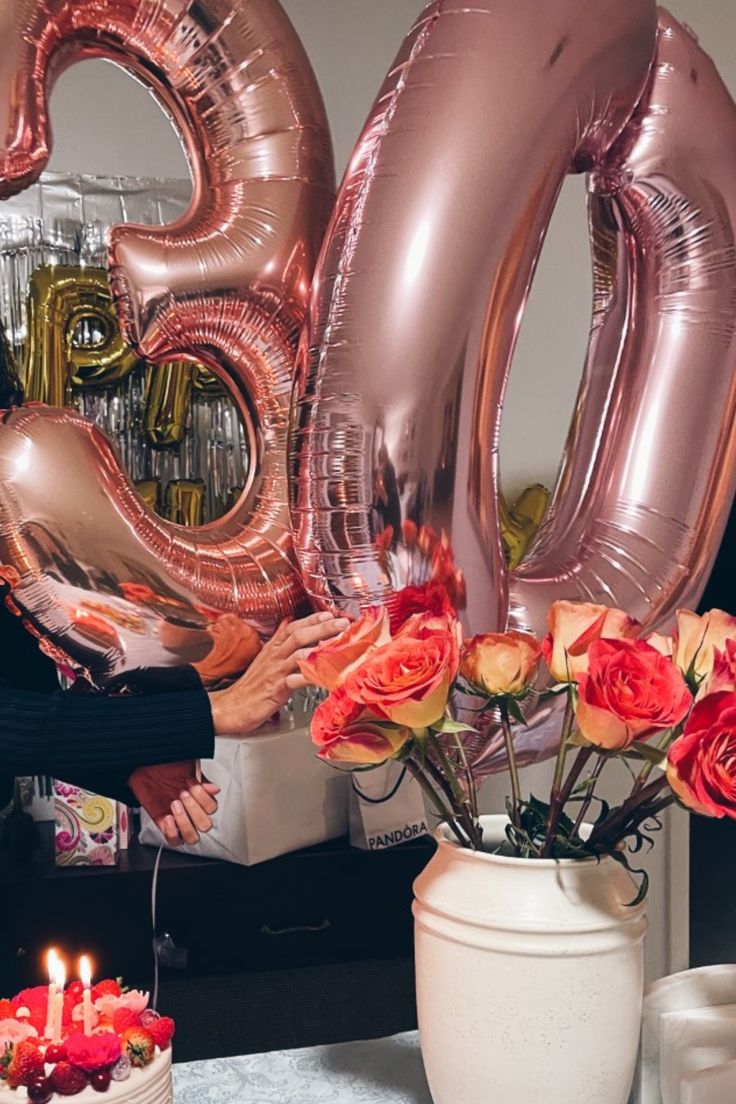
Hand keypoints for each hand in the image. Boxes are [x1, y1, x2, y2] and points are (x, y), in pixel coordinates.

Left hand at [128, 761, 219, 846]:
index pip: (212, 808)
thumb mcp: (186, 768)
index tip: (191, 784)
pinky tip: (167, 818)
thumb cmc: (165, 766)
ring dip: (184, 823)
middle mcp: (191, 811)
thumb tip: (215, 789)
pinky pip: (174, 840)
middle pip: (205, 825)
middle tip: (181, 795)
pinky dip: (172, 832)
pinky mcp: (165, 826)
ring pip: (192, 838)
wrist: (144, 768)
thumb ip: (202, 781)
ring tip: (174, 806)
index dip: (202, 798)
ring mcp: (179, 820)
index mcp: (200, 797)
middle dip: (193, 810)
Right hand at [208, 610, 349, 736]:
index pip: (293, 627)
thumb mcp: (265, 658)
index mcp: (273, 648)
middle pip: (299, 635)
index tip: (330, 612)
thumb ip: (279, 639)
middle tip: (342, 622)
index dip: (312, 619)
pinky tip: (323, 675)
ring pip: (299, 653)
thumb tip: (288, 621)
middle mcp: (275, 656)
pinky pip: (295, 680)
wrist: (231, 707)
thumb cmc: (250, 685)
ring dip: (320, 647)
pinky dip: (310, 676)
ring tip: (338, 643)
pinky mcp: (276, 689)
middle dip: (322, 627)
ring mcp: (275, 672)